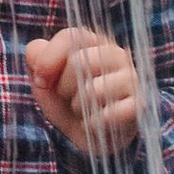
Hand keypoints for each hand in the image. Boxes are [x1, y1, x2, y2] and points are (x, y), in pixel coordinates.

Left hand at [26, 26, 142, 155]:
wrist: (91, 136)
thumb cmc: (68, 102)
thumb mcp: (45, 83)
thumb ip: (37, 61)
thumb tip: (36, 49)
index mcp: (93, 43)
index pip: (70, 37)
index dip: (48, 60)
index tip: (41, 80)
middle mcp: (115, 54)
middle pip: (79, 61)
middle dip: (63, 87)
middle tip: (68, 98)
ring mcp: (130, 78)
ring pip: (94, 89)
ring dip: (79, 108)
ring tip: (83, 111)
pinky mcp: (138, 104)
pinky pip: (110, 112)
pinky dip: (94, 123)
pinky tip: (95, 123)